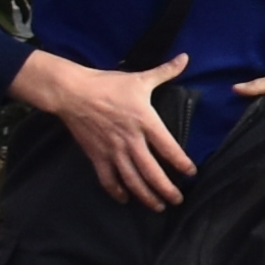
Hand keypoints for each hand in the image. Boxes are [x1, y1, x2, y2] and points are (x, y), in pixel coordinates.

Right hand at [13, 50, 195, 208]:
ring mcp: (112, 150)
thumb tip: (185, 57)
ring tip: (157, 207)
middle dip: (166, 189)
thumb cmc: (108, 84)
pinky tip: (124, 200)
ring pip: (131, 180)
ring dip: (145, 196)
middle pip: (151, 171)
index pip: (168, 148)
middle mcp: (131, 140)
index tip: (191, 173)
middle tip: (177, 200)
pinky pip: (107, 179)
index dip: (182, 163)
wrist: (73, 92)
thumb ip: (165, 72)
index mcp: (145, 121)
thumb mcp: (140, 78)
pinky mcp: (96, 155)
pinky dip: (116, 191)